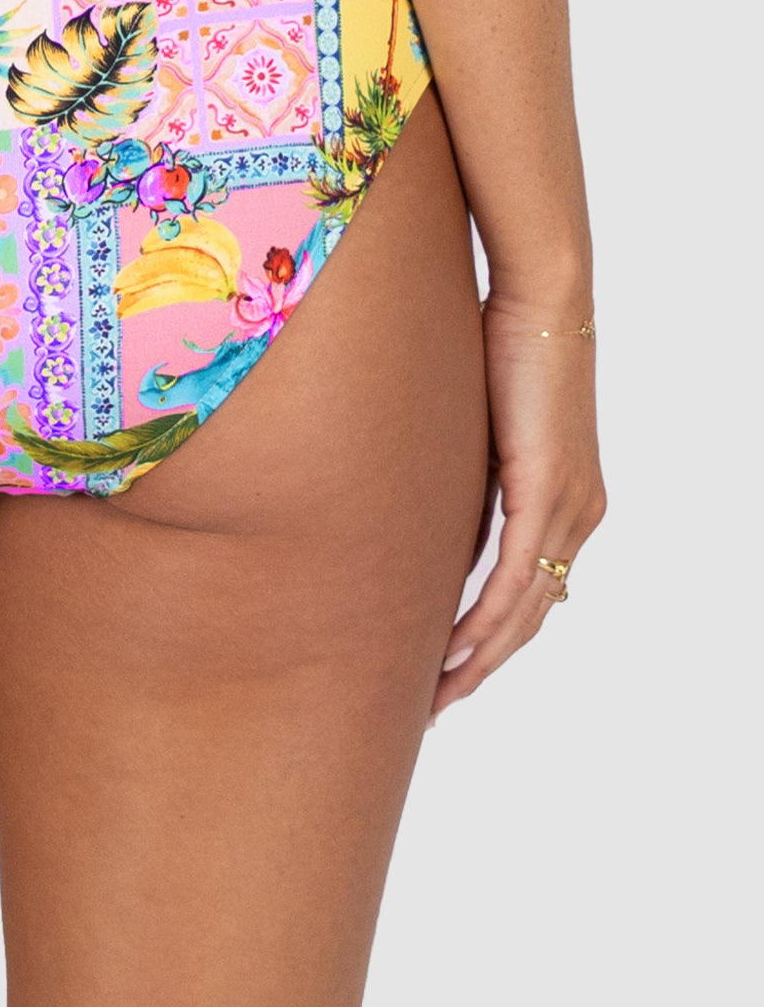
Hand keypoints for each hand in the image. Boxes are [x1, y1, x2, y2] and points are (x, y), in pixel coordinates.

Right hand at [432, 296, 606, 718]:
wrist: (543, 302)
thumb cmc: (507, 350)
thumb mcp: (483, 433)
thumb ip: (470, 485)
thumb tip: (427, 519)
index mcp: (569, 504)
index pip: (533, 595)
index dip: (494, 642)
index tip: (452, 674)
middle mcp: (579, 514)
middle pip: (532, 618)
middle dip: (483, 667)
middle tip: (438, 704)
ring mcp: (570, 505)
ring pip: (526, 608)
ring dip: (480, 657)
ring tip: (439, 690)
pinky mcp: (548, 489)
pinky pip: (517, 574)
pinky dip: (486, 616)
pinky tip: (457, 646)